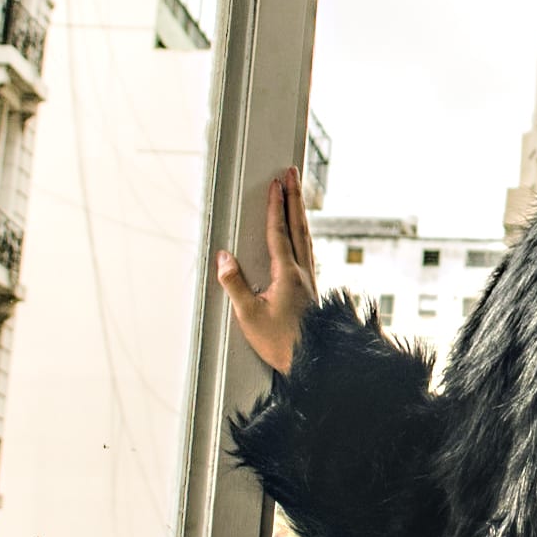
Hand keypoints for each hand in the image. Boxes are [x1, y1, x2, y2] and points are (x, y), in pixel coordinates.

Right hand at [215, 167, 318, 374]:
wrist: (313, 362)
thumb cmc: (281, 343)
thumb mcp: (249, 316)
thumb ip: (235, 285)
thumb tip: (224, 258)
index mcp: (288, 275)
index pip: (279, 232)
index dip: (276, 206)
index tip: (276, 184)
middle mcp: (303, 272)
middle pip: (299, 227)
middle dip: (294, 198)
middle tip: (292, 174)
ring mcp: (310, 280)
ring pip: (306, 237)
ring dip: (300, 213)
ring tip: (296, 195)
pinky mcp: (311, 289)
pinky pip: (308, 251)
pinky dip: (303, 234)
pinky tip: (302, 236)